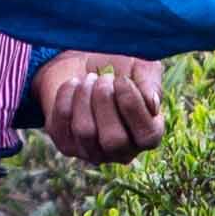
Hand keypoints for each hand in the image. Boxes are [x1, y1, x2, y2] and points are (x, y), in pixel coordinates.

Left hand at [28, 51, 165, 162]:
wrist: (81, 63)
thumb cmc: (118, 68)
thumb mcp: (139, 66)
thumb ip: (151, 81)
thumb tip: (152, 103)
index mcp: (147, 135)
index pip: (147, 136)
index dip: (133, 106)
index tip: (122, 79)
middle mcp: (121, 151)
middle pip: (114, 140)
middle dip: (105, 101)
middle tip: (103, 78)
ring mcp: (92, 151)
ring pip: (85, 132)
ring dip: (85, 97)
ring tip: (89, 78)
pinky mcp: (66, 144)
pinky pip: (62, 123)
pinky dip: (66, 96)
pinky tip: (74, 84)